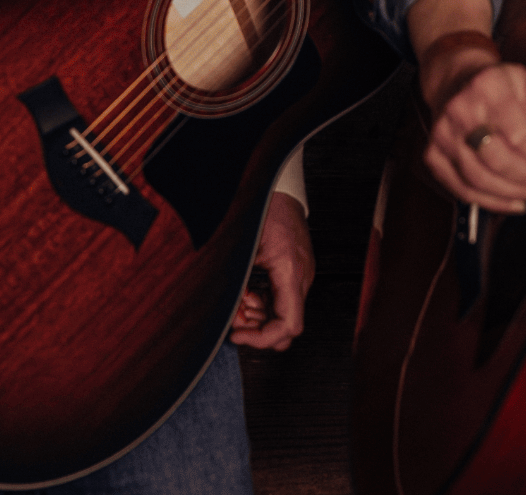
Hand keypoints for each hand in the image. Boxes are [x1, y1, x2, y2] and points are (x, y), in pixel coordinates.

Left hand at [230, 191, 312, 349]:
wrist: (275, 186)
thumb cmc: (260, 209)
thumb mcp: (242, 248)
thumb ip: (235, 282)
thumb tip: (225, 312)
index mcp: (289, 272)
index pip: (288, 326)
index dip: (261, 340)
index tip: (235, 335)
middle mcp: (300, 277)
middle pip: (286, 327)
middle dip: (257, 330)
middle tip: (233, 318)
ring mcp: (300, 275)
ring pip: (282, 316)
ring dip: (257, 317)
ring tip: (237, 301)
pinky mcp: (294, 271)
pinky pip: (281, 301)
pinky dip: (262, 304)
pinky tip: (247, 293)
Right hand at [420, 38, 525, 215]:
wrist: (456, 80)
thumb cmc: (498, 85)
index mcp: (487, 88)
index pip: (519, 135)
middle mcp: (460, 110)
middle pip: (497, 160)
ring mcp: (442, 135)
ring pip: (478, 179)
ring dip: (510, 193)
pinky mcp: (433, 155)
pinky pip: (460, 189)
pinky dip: (488, 202)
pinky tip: (511, 202)